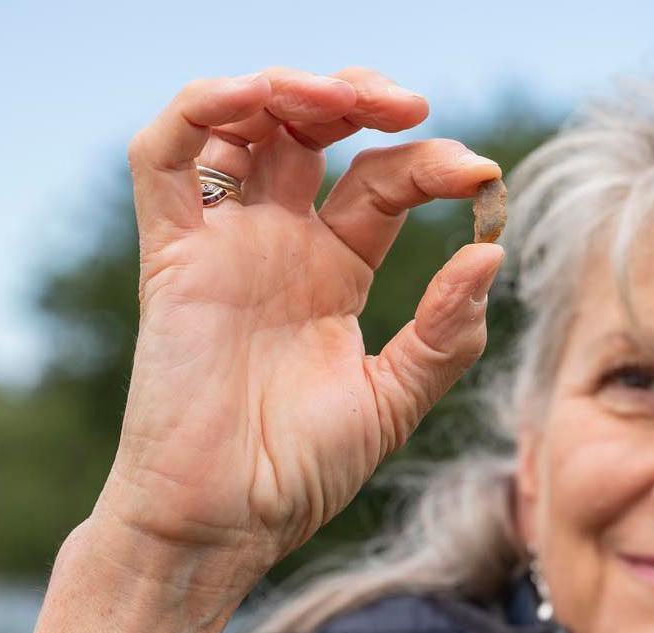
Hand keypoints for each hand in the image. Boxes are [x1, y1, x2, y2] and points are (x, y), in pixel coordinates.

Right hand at [96, 66, 503, 585]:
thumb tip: (489, 253)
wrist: (224, 524)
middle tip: (411, 104)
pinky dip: (201, 111)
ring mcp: (223, 244)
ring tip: (345, 97)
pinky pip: (164, 160)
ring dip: (290, 88)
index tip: (482, 174)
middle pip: (312, 130)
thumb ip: (444, 334)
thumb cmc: (300, 473)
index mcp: (333, 268)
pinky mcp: (170, 257)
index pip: (383, 181)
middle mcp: (278, 243)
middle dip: (360, 98)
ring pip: (242, 123)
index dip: (431, 163)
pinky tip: (256, 100)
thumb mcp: (394, 400)